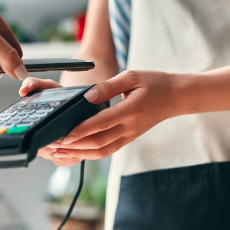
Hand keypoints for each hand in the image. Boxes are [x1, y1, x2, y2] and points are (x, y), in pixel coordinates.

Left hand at [40, 71, 181, 166]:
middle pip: (98, 142)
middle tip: (53, 144)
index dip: (81, 130)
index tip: (63, 134)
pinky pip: (107, 150)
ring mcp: (129, 136)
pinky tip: (76, 151)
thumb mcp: (132, 76)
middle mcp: (129, 127)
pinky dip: (90, 154)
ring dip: (79, 153)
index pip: (102, 123)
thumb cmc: (155, 84)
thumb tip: (87, 96)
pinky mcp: (128, 139)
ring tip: (59, 151)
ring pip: (101, 151)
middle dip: (74, 145)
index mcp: (130, 110)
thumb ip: (108, 86)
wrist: (175, 97)